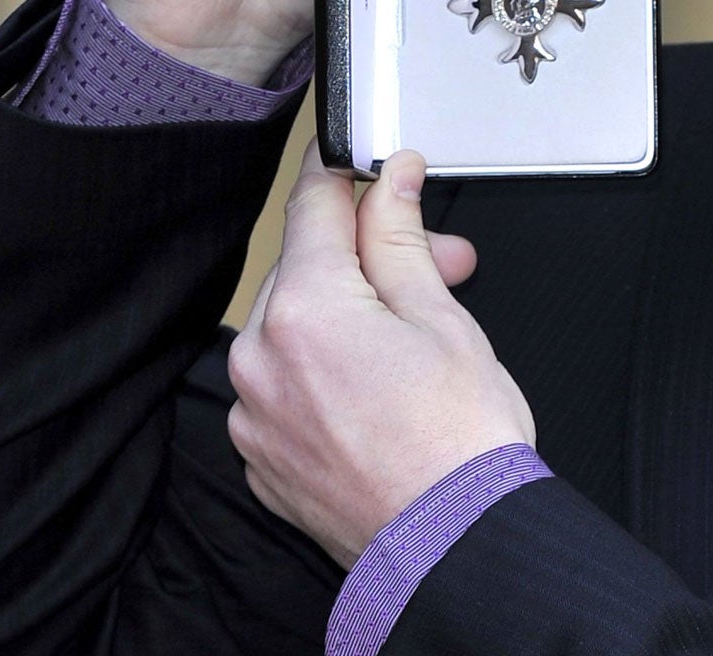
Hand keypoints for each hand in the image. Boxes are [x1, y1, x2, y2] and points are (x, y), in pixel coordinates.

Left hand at [226, 144, 535, 569]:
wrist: (453, 547)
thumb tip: (391, 181)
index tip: (381, 165)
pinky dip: (331, 371)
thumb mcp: (442, 317)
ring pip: (297, 328)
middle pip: (309, 269)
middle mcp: (260, 359)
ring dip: (352, 314)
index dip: (354, 174)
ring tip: (420, 335)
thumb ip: (400, 238)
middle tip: (443, 265)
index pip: (314, 205)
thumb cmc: (456, 444)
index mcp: (303, 310)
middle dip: (373, 256)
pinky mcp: (264, 457)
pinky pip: (289, 385)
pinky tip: (387, 386)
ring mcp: (255, 415)